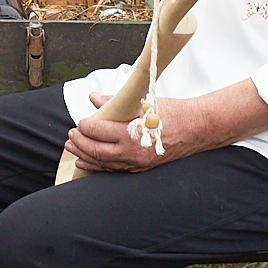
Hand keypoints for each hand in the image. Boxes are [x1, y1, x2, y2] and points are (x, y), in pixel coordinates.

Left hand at [64, 92, 199, 171]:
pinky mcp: (140, 168)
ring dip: (84, 155)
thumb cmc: (173, 113)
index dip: (85, 126)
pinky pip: (113, 169)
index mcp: (132, 133)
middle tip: (71, 134)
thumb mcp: (142, 103)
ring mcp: (136, 163)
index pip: (99, 131)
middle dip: (80, 142)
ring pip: (102, 162)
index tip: (79, 121)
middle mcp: (133, 152)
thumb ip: (115, 102)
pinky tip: (85, 162)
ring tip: (72, 147)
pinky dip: (97, 166)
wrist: (196, 128)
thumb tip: (94, 98)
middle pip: (96, 150)